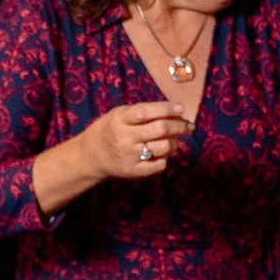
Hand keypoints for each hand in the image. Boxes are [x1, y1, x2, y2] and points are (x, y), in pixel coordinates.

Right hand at [65, 101, 189, 182]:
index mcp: (120, 119)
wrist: (91, 156)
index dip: (167, 108)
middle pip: (160, 129)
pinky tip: (161, 154)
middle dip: (180, 126)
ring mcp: (128, 156)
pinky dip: (165, 158)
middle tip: (188, 126)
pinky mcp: (132, 171)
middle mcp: (124, 137)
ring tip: (172, 140)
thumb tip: (177, 113)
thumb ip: (145, 112)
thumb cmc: (112, 129)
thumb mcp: (121, 114)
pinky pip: (160, 164)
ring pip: (164, 147)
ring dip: (174, 142)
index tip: (181, 108)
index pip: (147, 111)